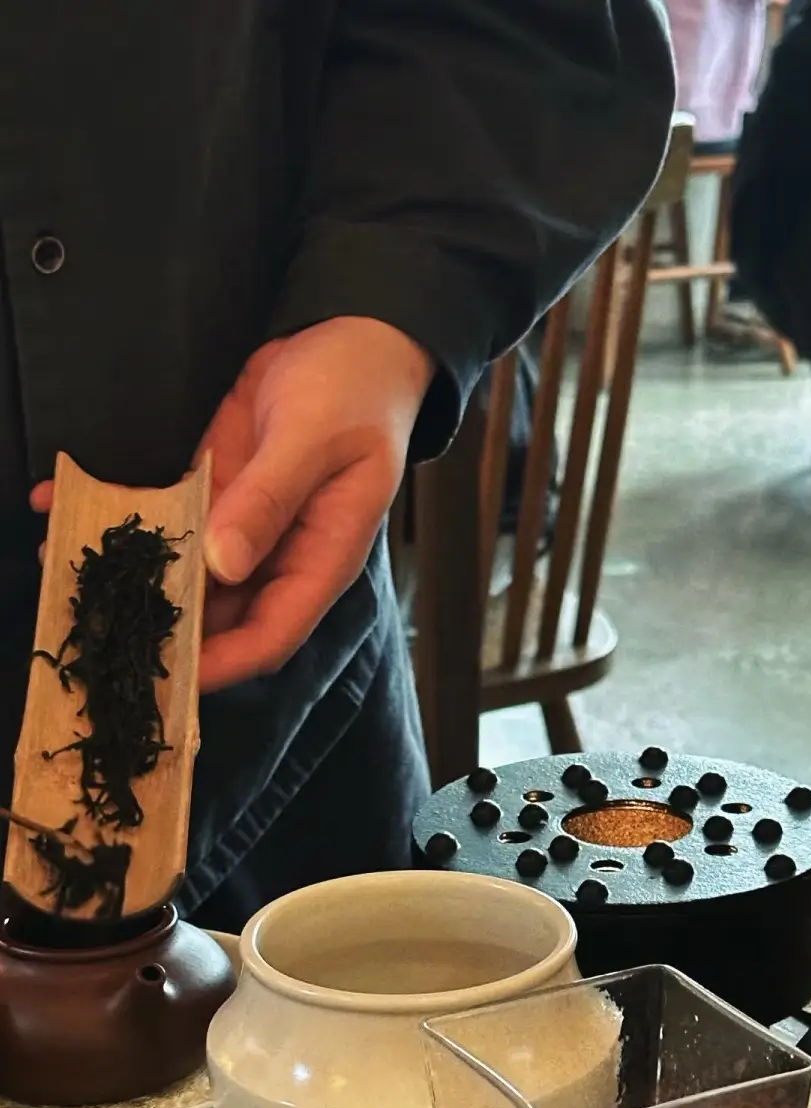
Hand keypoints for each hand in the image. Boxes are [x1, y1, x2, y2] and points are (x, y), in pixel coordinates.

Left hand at [31, 316, 433, 691]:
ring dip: (131, 576)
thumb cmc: (355, 390)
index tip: (165, 674)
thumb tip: (223, 564)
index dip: (220, 663)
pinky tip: (62, 506)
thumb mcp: (312, 439)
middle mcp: (280, 556)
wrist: (353, 337)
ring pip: (185, 574)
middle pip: (219, 618)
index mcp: (322, 559)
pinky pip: (165, 520)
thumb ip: (269, 500)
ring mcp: (244, 527)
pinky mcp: (214, 493)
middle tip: (97, 628)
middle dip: (162, 628)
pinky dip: (120, 518)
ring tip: (65, 572)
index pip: (271, 636)